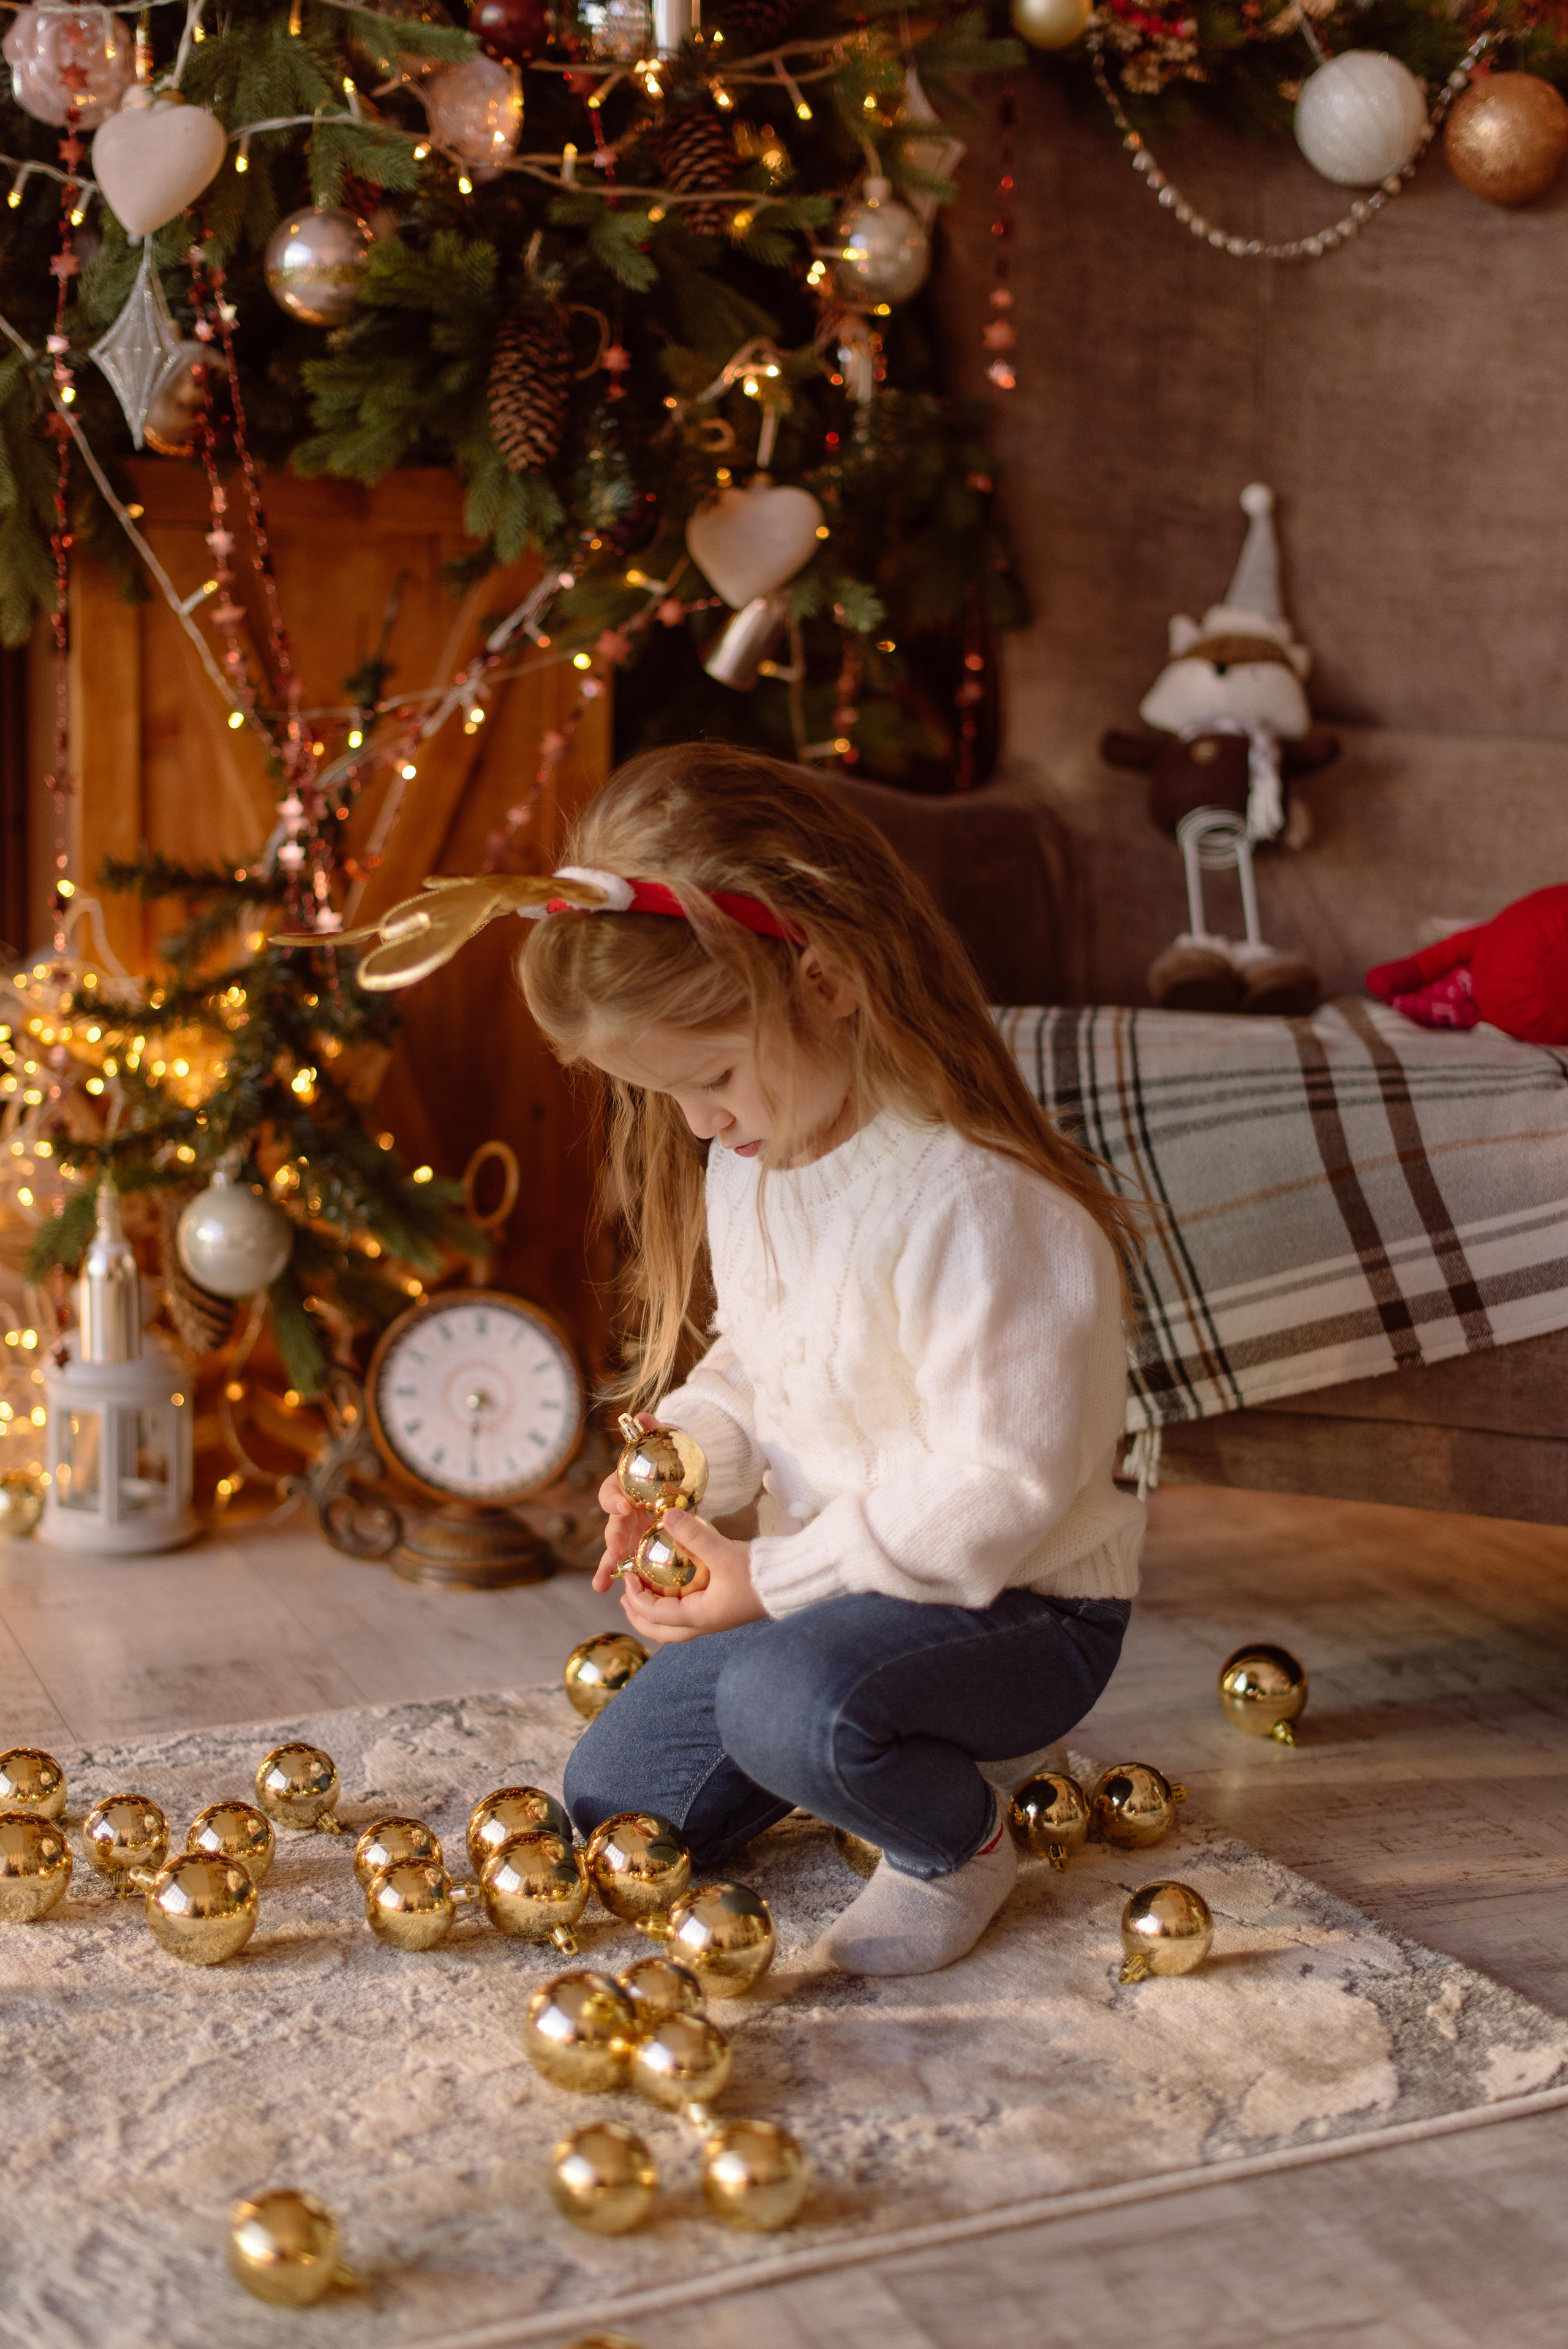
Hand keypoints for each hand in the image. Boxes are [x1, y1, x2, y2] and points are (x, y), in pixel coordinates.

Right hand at [592, 1412, 657, 1593]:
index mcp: (625, 1483)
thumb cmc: (672, 1457)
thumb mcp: (668, 1441)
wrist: (684, 1476)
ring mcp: (632, 1527)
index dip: (613, 1499)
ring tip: (601, 1584)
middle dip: (611, 1538)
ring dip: (607, 1565)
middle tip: (616, 1549)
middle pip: (611, 1524)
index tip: (624, 1506)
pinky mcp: (643, 1542)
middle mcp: (624, 1506)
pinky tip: (614, 1592)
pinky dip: (621, 1575)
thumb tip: (641, 1414)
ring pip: (615, 1548)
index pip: (611, 1490)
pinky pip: (630, 1561)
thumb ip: (655, 1428)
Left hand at [616, 1514, 766, 1645]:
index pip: (655, 1614)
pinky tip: (673, 1585)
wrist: (791, 1581)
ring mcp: (714, 1619)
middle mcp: (704, 1624)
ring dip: (654, 1613)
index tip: (627, 1575)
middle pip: (661, 1632)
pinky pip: (688, 1615)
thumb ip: (694, 1535)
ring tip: (643, 1593)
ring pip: (674, 1628)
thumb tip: (666, 1515)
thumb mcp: (723, 1552)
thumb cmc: (758, 1573)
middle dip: (639, 1617)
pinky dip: (672, 1605)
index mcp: (700, 1617)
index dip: (635, 1596)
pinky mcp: (722, 1610)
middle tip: (625, 1597)